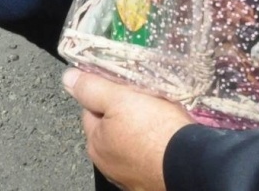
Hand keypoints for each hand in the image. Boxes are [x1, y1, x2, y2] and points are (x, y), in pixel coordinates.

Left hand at [64, 68, 190, 190]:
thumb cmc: (155, 131)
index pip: (91, 110)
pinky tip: (166, 137)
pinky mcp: (150, 180)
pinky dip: (154, 146)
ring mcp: (130, 175)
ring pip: (131, 142)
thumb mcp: (120, 99)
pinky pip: (149, 155)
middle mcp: (108, 164)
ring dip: (140, 131)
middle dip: (124, 114)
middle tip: (144, 100)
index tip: (124, 87)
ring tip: (159, 117)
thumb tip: (68, 78)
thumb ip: (92, 88)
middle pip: (111, 128)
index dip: (107, 94)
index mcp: (96, 144)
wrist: (190, 162)